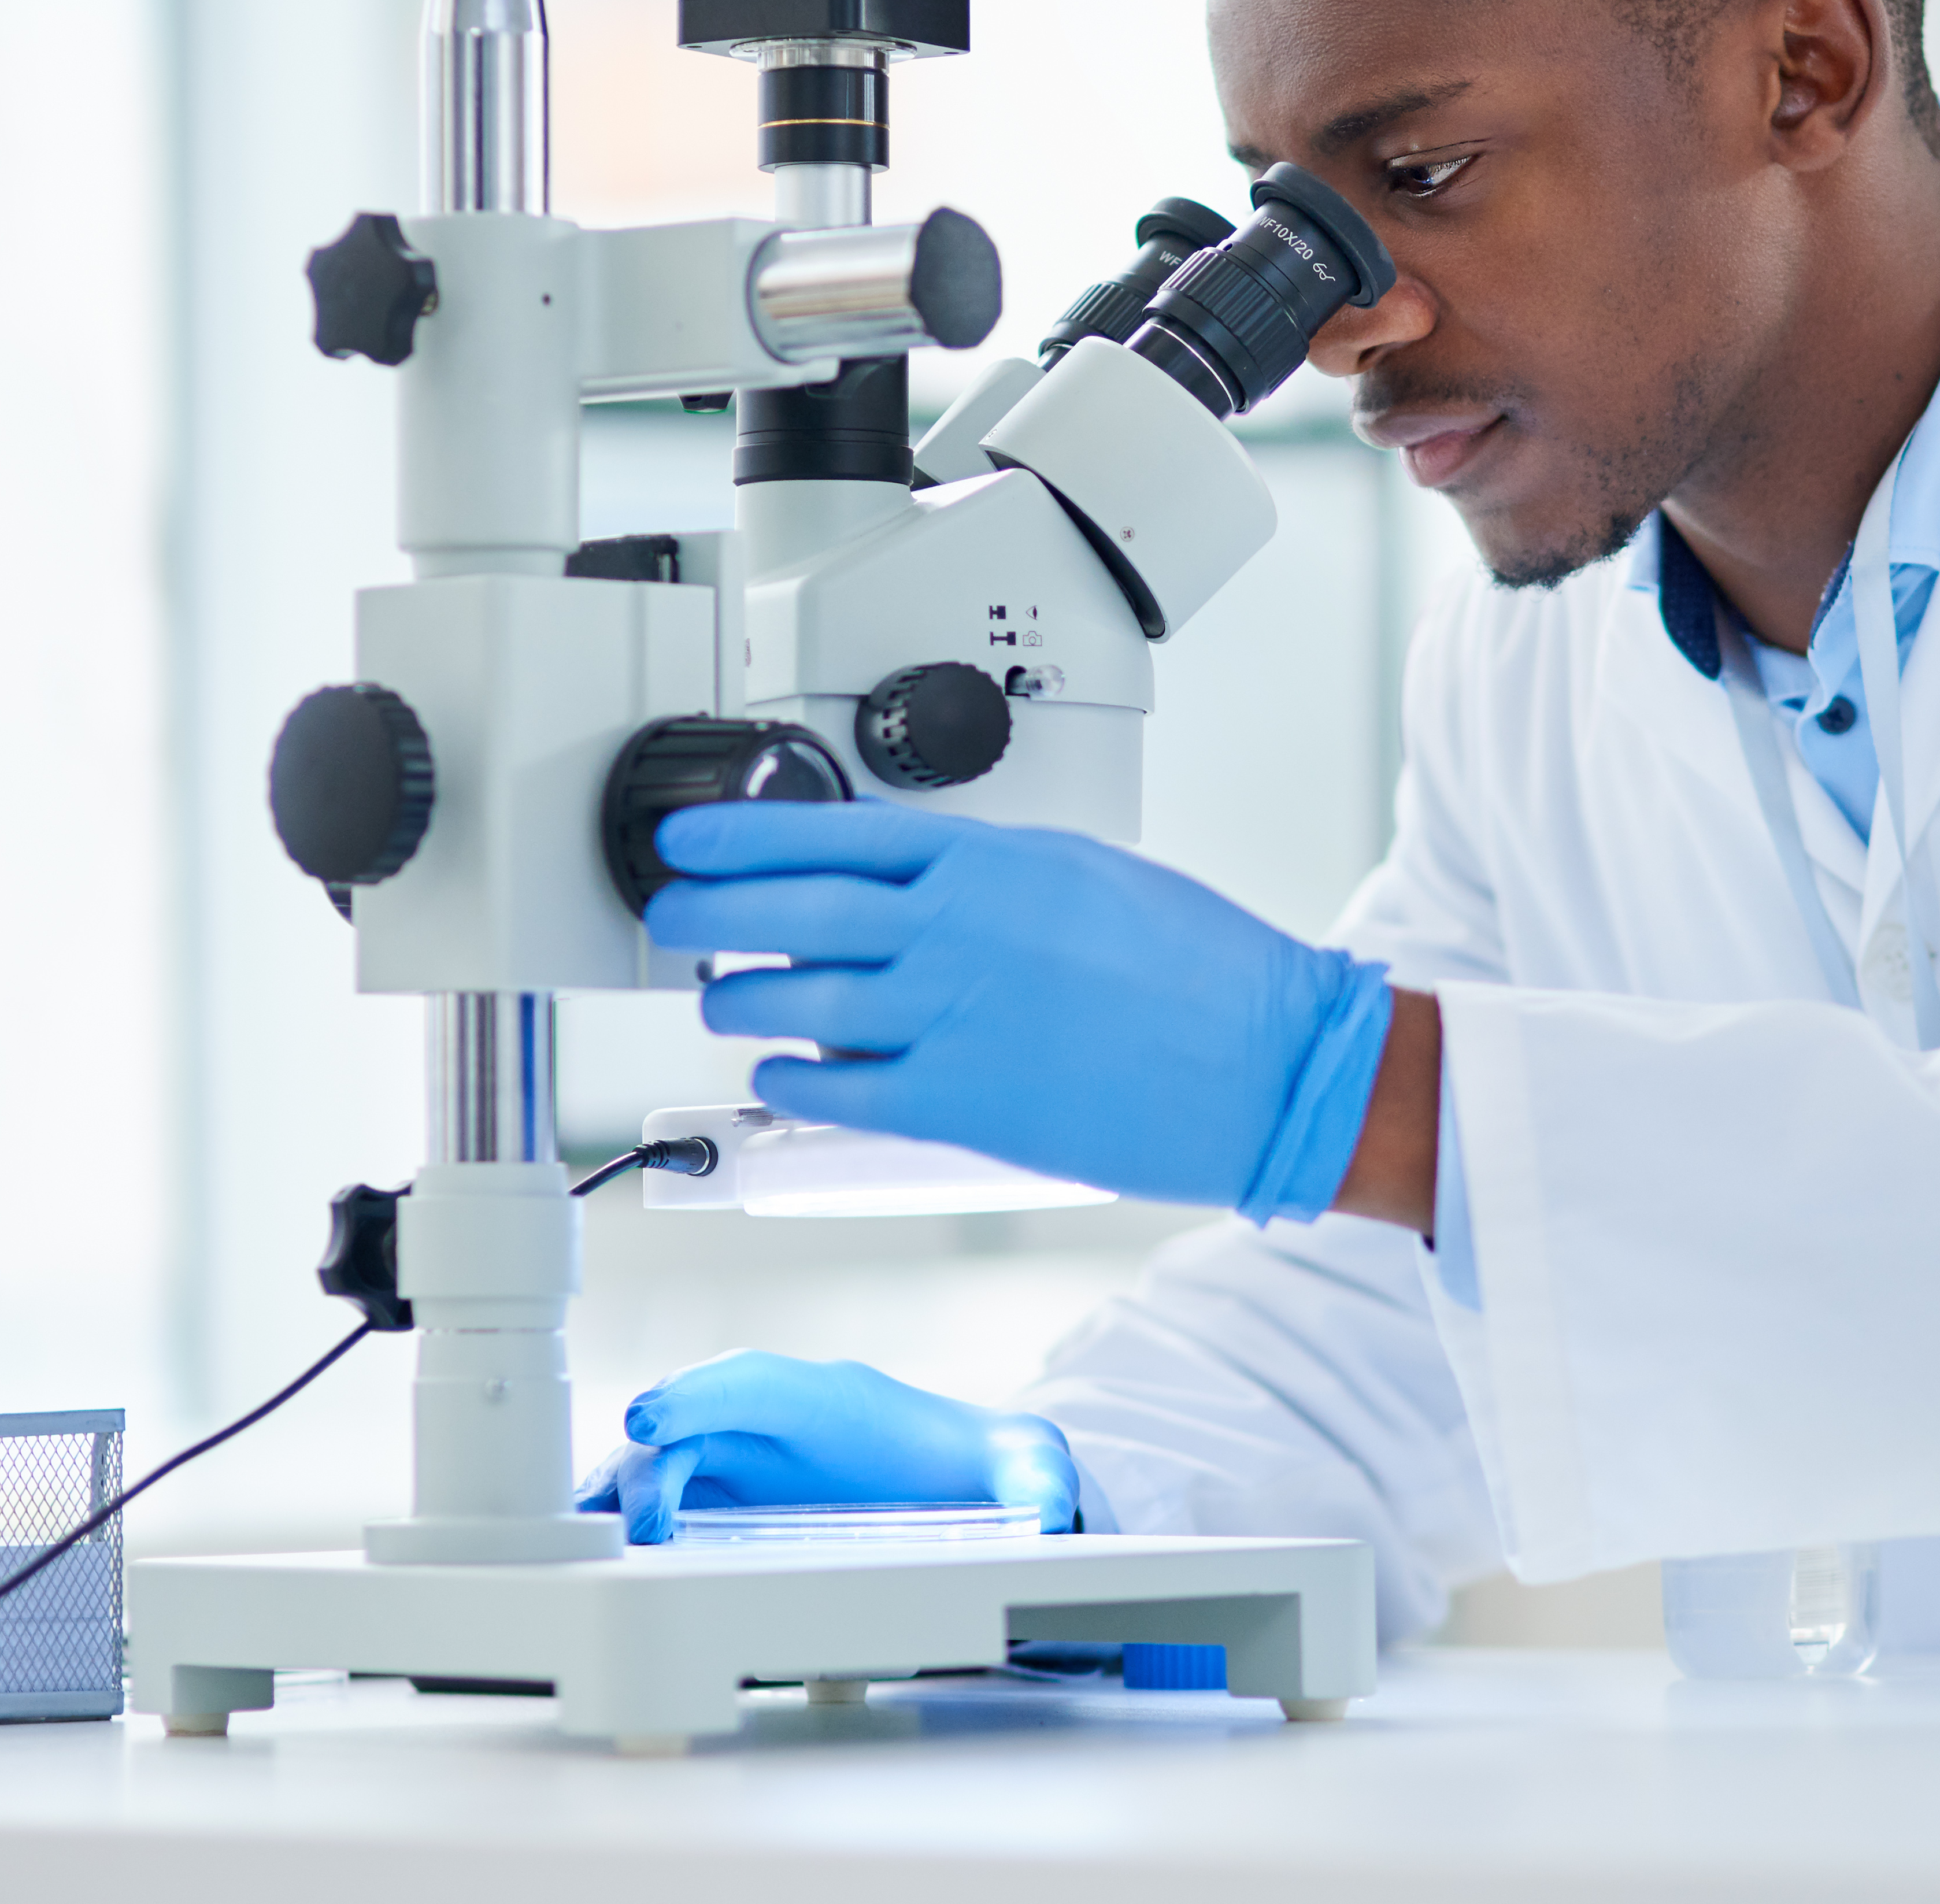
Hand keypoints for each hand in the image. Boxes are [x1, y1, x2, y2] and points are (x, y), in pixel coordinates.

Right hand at [576, 1349, 1076, 1542]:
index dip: (699, 1397)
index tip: (651, 1421)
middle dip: (651, 1469)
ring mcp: (737, 1457)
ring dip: (622, 1500)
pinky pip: (656, 1501)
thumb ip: (1035, 1475)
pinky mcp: (718, 1499)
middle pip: (687, 1427)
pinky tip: (594, 1552)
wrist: (966, 1480)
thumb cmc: (974, 1465)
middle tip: (645, 1530)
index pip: (754, 1383)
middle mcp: (769, 1421)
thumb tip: (1047, 1503)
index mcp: (829, 1399)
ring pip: (657, 1465)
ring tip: (597, 1546)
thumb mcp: (1021, 1465)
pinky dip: (622, 1521)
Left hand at [641, 801, 1395, 1219]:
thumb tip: (915, 884)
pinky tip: (774, 1069)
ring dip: (741, 997)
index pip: (830, 835)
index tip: (689, 837)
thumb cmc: (1201, 968)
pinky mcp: (959, 1103)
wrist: (1267, 1060)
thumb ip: (993, 875)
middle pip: (790, 911)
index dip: (741, 836)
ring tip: (722, 996)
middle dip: (710, 911)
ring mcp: (952, 1017)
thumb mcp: (1090, 875)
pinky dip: (789, 1075)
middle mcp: (957, 933)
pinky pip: (837, 1088)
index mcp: (990, 866)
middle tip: (672, 913)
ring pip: (797, 999)